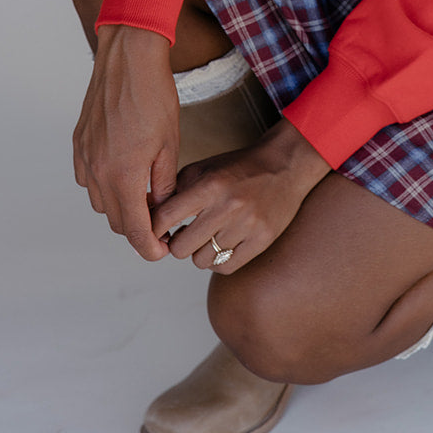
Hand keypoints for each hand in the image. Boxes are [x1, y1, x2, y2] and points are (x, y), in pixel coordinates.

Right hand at [72, 25, 178, 261]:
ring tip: (146, 195)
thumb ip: (164, 184)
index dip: (149, 248)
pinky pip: (88, 180)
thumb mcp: (170, 143)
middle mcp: (97, 172)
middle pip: (116, 221)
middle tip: (161, 222)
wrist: (128, 58)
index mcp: (123, 176)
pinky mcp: (78, 144)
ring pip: (101, 203)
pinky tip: (123, 172)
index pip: (134, 230)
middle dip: (138, 229)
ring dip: (121, 207)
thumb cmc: (154, 95)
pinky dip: (105, 186)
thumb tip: (163, 211)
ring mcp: (84, 157)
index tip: (162, 251)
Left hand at [150, 119, 331, 272]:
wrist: (285, 164)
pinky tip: (223, 245)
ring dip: (200, 252)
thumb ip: (174, 193)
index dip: (153, 230)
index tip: (154, 233)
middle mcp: (228, 206)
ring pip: (202, 261)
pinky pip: (226, 267)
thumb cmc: (239, 167)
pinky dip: (220, 261)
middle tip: (186, 234)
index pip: (165, 218)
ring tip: (209, 237)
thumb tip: (146, 221)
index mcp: (210, 185)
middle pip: (181, 248)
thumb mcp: (203, 169)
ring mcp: (247, 225)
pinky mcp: (263, 240)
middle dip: (178, 243)